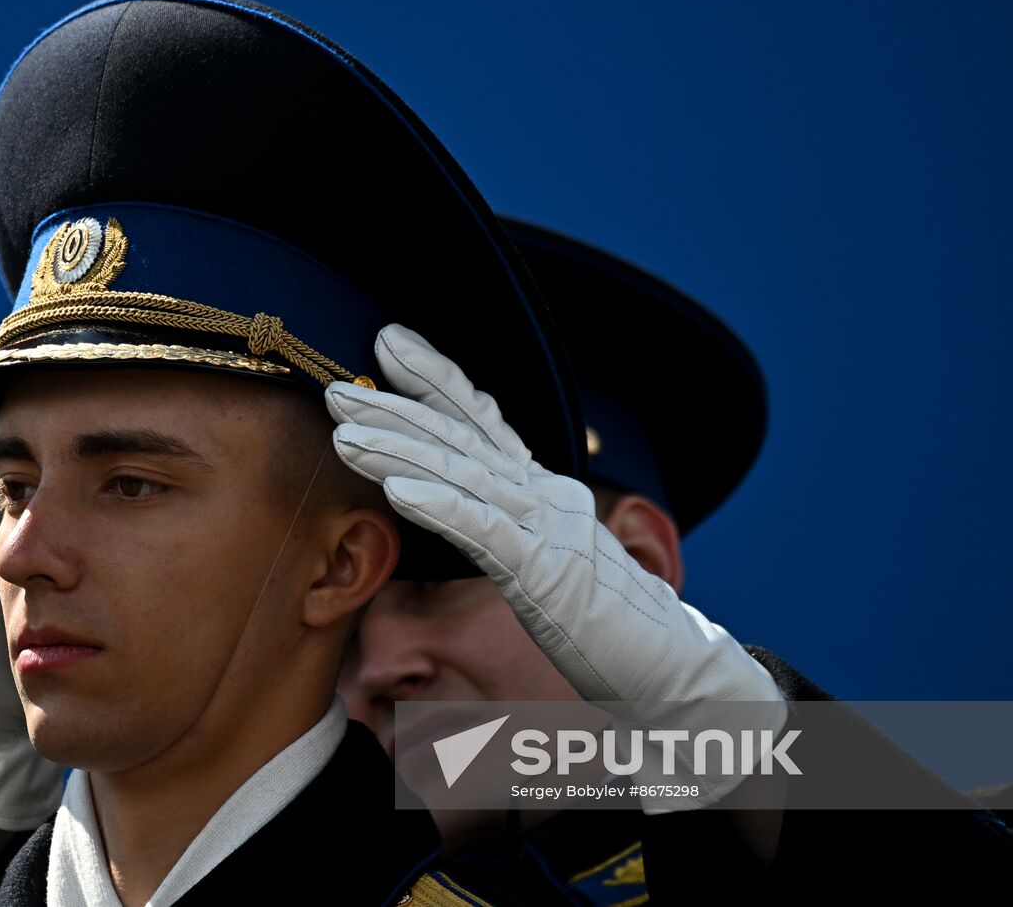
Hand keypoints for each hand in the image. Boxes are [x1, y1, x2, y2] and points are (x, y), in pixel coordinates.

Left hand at [326, 324, 785, 808]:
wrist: (673, 670)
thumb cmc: (607, 630)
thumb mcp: (548, 568)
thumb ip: (509, 534)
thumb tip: (470, 515)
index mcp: (540, 492)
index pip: (481, 422)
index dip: (434, 379)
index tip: (389, 343)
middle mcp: (542, 496)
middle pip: (461, 438)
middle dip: (395, 408)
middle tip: (339, 388)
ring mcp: (546, 528)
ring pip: (463, 474)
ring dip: (400, 450)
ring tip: (347, 432)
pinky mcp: (547, 572)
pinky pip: (485, 532)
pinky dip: (440, 504)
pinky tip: (397, 488)